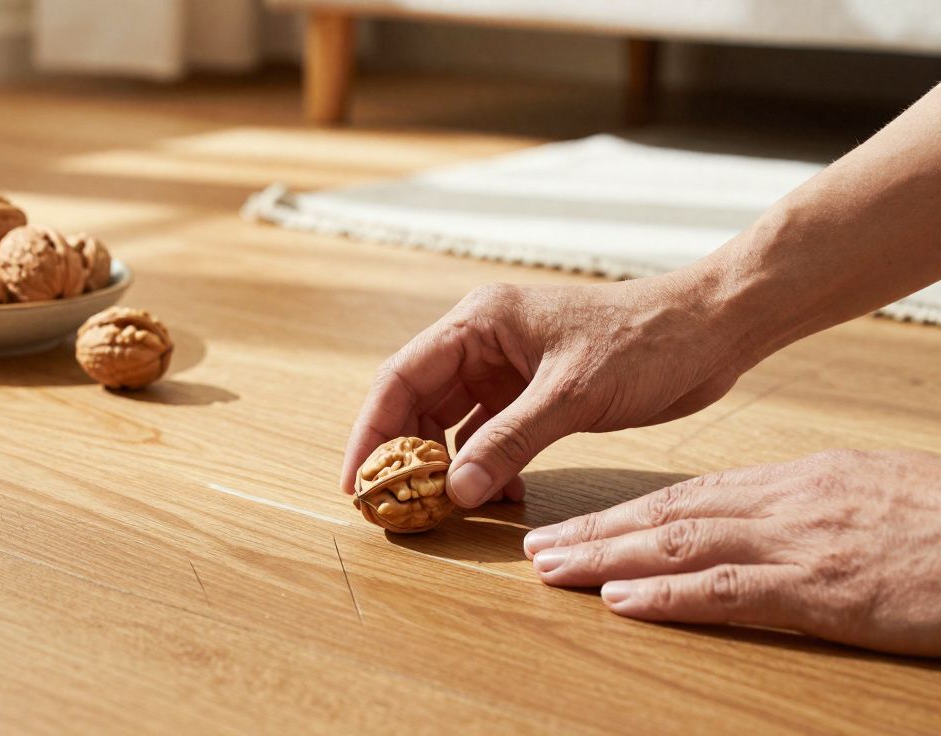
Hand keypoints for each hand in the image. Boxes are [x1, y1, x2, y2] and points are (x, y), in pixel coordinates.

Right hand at [341, 273, 748, 506]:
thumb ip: (509, 442)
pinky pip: (492, 435)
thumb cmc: (643, 342)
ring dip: (448, 466)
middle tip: (394, 506)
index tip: (358, 481)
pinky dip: (488, 466)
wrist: (710, 331)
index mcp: (479, 322)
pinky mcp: (536, 393)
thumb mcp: (571, 394)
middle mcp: (484, 342)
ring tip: (443, 509)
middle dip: (405, 455)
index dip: (372, 431)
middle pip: (419, 402)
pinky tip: (500, 497)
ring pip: (454, 423)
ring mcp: (509, 369)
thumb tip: (456, 492)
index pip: (401, 378)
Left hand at [523, 450, 940, 655]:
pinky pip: (729, 591)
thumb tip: (767, 519)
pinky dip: (667, 597)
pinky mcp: (825, 590)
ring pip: (680, 545)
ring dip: (608, 559)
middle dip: (598, 531)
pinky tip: (621, 601)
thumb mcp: (873, 495)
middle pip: (669, 514)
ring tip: (553, 571)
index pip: (691, 493)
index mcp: (797, 481)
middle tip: (540, 546)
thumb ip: (812, 506)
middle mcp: (786, 503)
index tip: (582, 524)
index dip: (627, 511)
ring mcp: (802, 544)